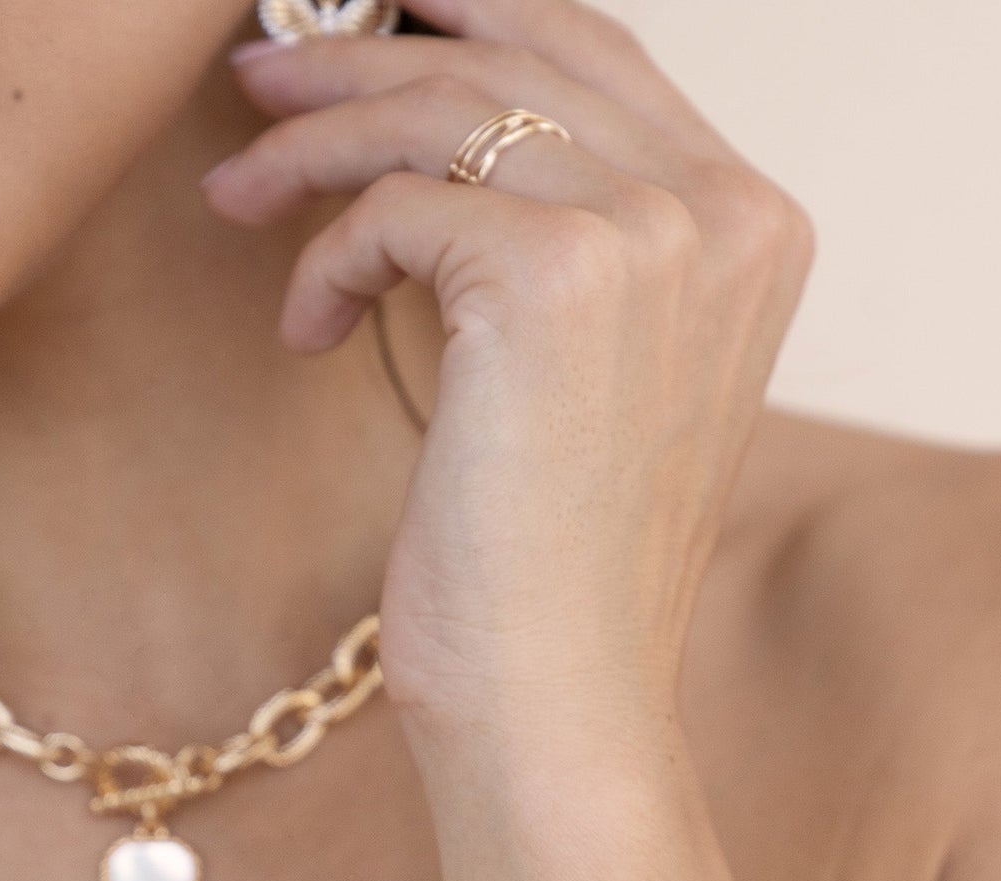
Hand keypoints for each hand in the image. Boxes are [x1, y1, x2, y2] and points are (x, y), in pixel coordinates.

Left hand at [202, 0, 811, 738]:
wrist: (565, 693)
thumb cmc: (567, 563)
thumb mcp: (606, 372)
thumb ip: (584, 237)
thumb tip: (450, 120)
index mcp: (757, 229)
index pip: (601, 53)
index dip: (476, 14)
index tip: (374, 16)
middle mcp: (725, 215)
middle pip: (513, 60)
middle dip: (364, 57)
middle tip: (260, 86)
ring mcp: (654, 237)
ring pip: (441, 112)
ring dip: (316, 142)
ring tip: (242, 193)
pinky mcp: (554, 277)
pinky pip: (393, 208)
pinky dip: (325, 257)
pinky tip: (306, 329)